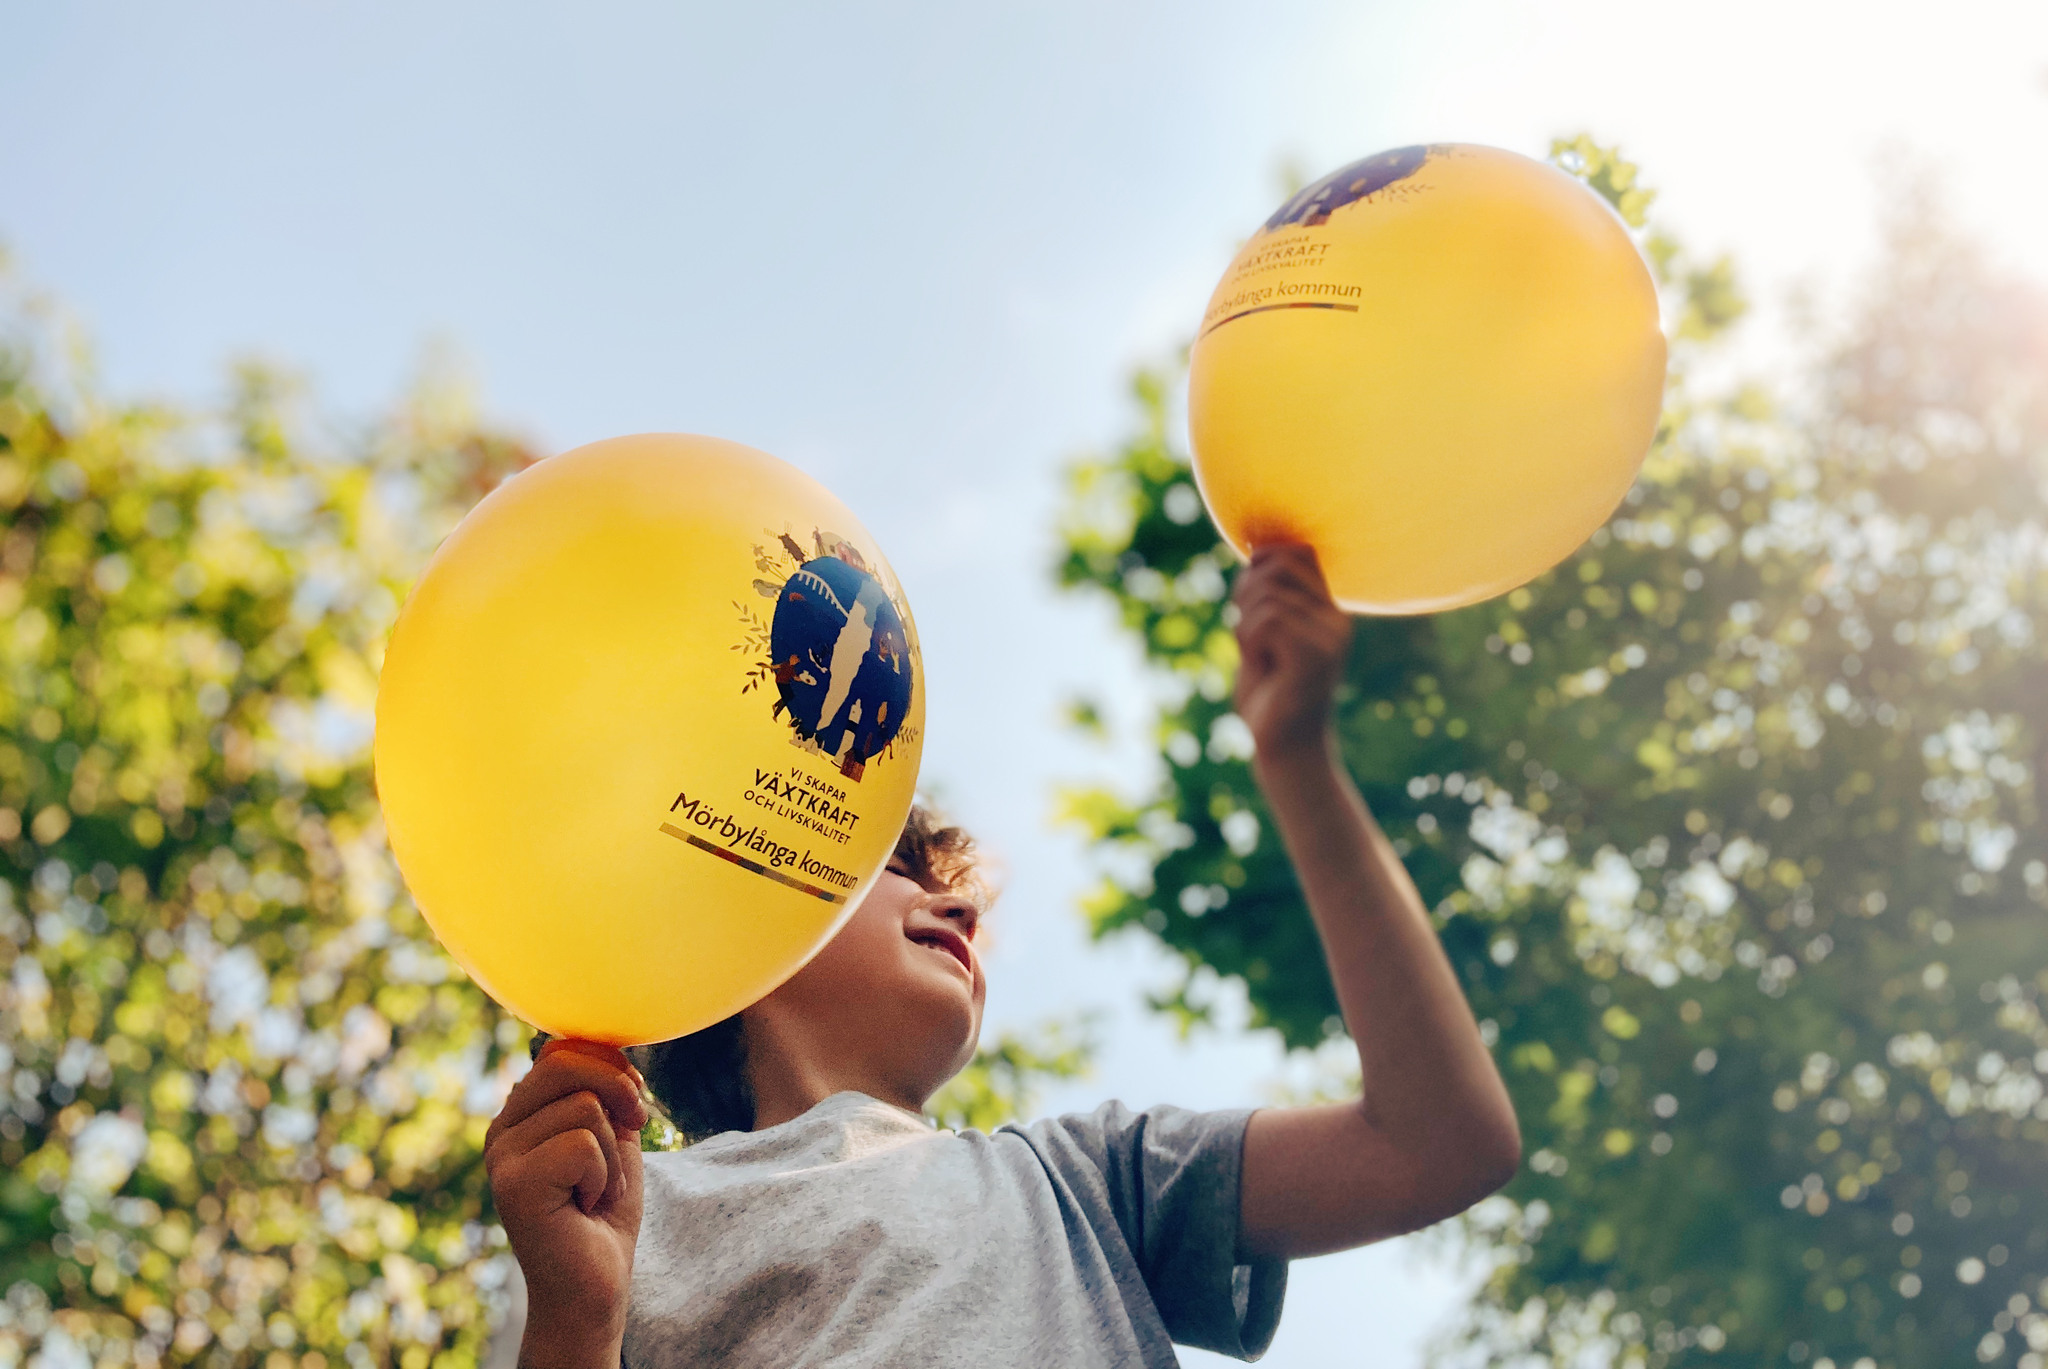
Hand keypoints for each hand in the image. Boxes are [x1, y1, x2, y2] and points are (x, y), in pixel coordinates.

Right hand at [485, 1039, 648, 1367]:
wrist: (596, 1283)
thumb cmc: (606, 1210)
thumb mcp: (613, 1134)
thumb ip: (605, 1087)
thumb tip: (606, 1040)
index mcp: (521, 1112)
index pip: (563, 1048)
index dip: (613, 1067)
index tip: (632, 1107)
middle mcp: (502, 1129)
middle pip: (569, 1063)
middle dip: (620, 1095)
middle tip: (630, 1135)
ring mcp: (501, 1156)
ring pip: (586, 1107)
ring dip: (613, 1154)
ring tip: (594, 1190)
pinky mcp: (513, 1184)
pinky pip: (584, 1144)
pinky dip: (603, 1177)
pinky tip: (584, 1206)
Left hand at [1232, 544, 1351, 763]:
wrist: (1285, 748)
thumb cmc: (1269, 693)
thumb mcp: (1263, 634)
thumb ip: (1265, 595)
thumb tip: (1258, 549)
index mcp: (1330, 610)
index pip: (1298, 551)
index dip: (1262, 562)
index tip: (1247, 602)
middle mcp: (1338, 618)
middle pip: (1279, 565)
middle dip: (1246, 592)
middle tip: (1246, 634)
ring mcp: (1331, 636)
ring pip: (1266, 597)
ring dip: (1244, 627)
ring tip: (1258, 658)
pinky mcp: (1316, 654)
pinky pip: (1267, 621)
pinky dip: (1247, 641)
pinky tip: (1260, 667)